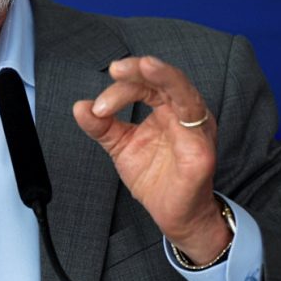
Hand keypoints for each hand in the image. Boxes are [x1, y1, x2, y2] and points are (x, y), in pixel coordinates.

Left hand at [72, 56, 231, 264]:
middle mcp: (184, 114)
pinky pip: (194, 127)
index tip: (97, 107)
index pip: (144, 85)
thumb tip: (80, 107)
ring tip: (144, 65)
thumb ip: (101, 126)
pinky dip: (179, 114)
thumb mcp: (120, 145)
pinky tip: (162, 112)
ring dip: (164, 77)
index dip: (120, 89)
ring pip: (185, 93)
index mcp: (167, 108)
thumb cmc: (155, 177)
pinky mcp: (201, 152)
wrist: (173, 214)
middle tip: (116, 69)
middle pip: (165, 80)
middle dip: (141, 70)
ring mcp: (196, 131)